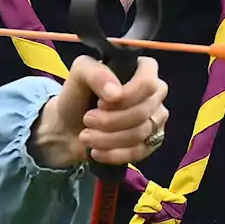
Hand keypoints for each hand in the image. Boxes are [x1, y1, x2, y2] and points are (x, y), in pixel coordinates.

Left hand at [29, 55, 168, 168]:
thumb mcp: (79, 74)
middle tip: (87, 119)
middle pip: (142, 111)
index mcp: (142, 69)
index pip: (148, 82)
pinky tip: (96, 152)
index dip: (126, 96)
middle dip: (110, 120)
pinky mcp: (151, 142)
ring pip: (140, 133)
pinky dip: (114, 154)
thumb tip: (115, 93)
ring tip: (86, 136)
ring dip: (108, 138)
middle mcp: (155, 93)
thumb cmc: (78, 95)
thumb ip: (95, 73)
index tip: (101, 102)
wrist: (69, 127)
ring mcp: (156, 118)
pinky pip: (140, 151)